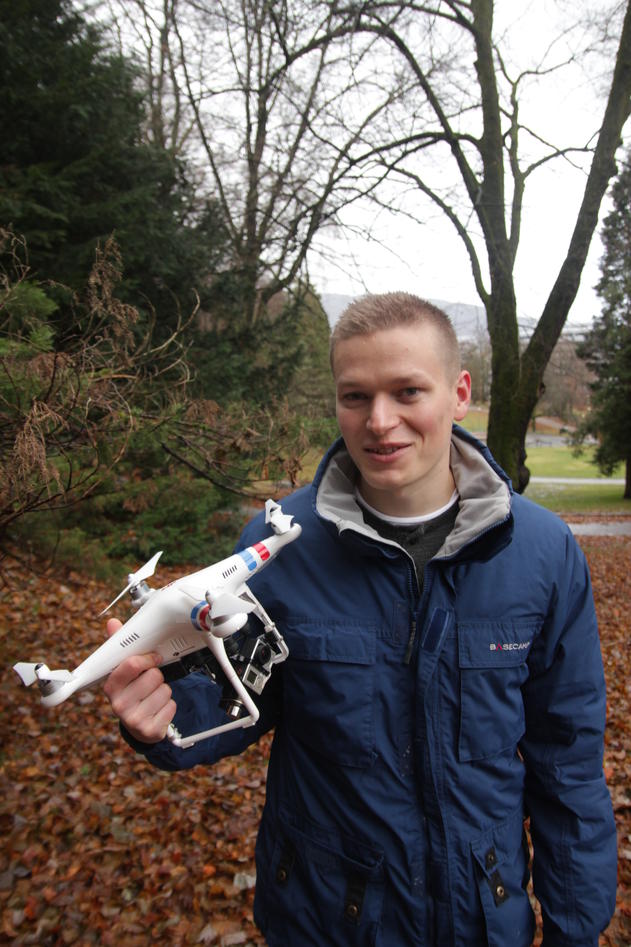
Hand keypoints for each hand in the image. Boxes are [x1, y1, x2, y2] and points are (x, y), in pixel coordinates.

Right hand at [103, 618, 175, 743]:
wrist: (137, 727)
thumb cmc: (131, 693)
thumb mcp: (123, 673)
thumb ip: (120, 648)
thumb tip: (112, 623)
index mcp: (111, 687)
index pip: (131, 664)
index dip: (147, 659)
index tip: (153, 658)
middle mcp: (119, 705)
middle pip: (154, 676)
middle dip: (156, 677)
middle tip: (149, 683)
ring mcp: (134, 720)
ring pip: (165, 690)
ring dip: (163, 691)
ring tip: (152, 697)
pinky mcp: (150, 731)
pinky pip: (172, 706)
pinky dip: (169, 706)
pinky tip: (158, 709)